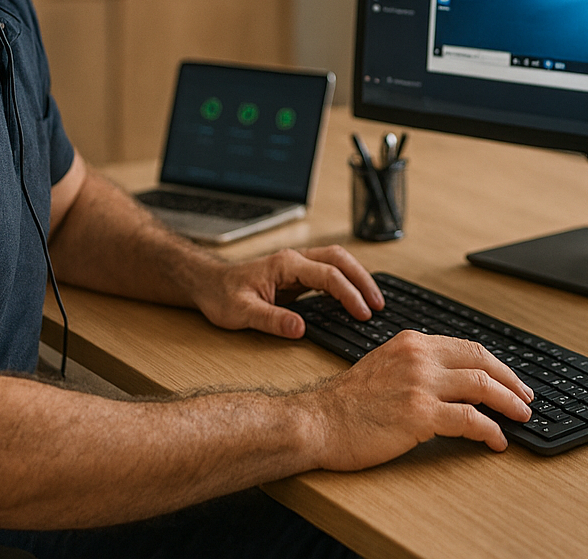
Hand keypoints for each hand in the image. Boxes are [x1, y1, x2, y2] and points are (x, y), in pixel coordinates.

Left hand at [192, 246, 384, 336]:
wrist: (208, 284)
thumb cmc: (221, 295)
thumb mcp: (241, 312)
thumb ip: (272, 320)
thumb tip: (300, 329)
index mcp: (285, 265)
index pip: (328, 274)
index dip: (349, 294)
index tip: (363, 313)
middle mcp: (295, 260)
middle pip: (341, 259)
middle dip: (363, 280)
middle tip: (379, 305)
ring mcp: (297, 265)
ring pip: (338, 261)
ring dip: (359, 278)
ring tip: (374, 301)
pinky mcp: (298, 275)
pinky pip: (330, 272)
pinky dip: (347, 282)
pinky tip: (354, 298)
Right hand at [300, 330, 534, 468]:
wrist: (317, 422)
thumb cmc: (346, 403)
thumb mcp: (384, 365)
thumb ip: (416, 366)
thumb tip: (453, 382)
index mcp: (412, 342)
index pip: (467, 347)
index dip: (495, 365)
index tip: (509, 379)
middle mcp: (419, 357)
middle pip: (481, 362)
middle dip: (510, 380)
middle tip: (525, 397)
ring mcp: (420, 384)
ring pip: (482, 387)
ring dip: (508, 402)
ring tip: (520, 416)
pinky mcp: (420, 414)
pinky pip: (470, 420)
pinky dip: (490, 430)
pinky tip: (496, 440)